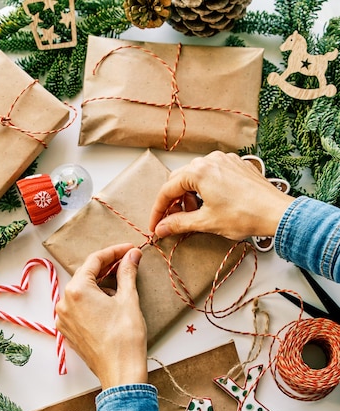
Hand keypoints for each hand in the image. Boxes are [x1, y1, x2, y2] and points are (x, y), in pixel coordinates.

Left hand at [56, 243, 147, 389]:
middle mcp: (64, 302)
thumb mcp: (128, 299)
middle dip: (107, 268)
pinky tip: (110, 304)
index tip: (130, 249)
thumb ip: (127, 272)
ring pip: (82, 292)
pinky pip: (79, 308)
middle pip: (86, 275)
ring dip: (100, 285)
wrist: (120, 372)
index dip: (114, 251)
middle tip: (128, 262)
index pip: (94, 260)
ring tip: (122, 287)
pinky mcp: (68, 331)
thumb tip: (131, 255)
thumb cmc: (125, 337)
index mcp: (77, 290)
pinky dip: (93, 301)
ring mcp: (64, 319)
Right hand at [149, 151, 293, 240]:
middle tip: (173, 221)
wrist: (276, 213)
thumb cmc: (245, 216)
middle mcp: (211, 160)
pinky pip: (213, 174)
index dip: (158, 210)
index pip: (168, 190)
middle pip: (180, 179)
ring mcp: (225, 160)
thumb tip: (161, 228)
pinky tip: (210, 204)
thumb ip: (179, 223)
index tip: (155, 225)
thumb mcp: (206, 222)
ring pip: (196, 176)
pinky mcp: (237, 165)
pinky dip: (205, 189)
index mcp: (199, 171)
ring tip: (195, 214)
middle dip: (174, 202)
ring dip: (190, 195)